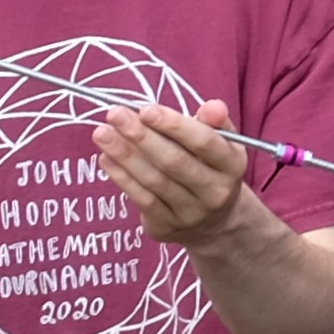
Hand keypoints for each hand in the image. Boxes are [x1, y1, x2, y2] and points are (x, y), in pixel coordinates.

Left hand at [94, 95, 265, 248]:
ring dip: (124, 155)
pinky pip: (141, 199)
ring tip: (102, 133)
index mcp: (232, 165)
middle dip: (142, 137)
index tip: (146, 109)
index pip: (204, 143)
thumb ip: (215, 122)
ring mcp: (190, 214)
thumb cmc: (212, 169)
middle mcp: (215, 193)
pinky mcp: (166, 227)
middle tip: (115, 114)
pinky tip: (106, 158)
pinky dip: (121, 177)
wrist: (216, 223)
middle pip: (175, 163)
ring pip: (154, 182)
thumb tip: (212, 106)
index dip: (174, 126)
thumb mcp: (223, 143)